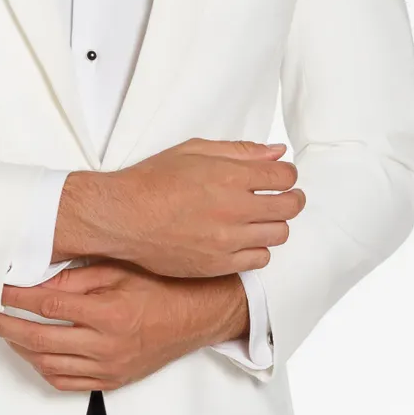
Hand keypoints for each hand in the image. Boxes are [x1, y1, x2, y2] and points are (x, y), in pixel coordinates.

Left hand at [0, 262, 249, 390]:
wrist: (197, 316)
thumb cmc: (162, 287)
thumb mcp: (120, 270)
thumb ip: (77, 276)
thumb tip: (36, 279)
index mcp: (109, 312)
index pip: (47, 304)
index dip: (15, 297)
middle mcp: (107, 344)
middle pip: (38, 339)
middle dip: (5, 327)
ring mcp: (109, 367)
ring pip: (48, 364)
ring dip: (20, 349)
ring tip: (6, 333)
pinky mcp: (112, 380)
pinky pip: (66, 381)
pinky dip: (43, 368)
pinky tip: (33, 353)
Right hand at [54, 139, 303, 278]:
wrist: (122, 217)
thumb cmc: (153, 180)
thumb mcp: (195, 150)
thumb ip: (239, 151)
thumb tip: (276, 151)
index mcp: (230, 175)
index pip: (284, 176)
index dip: (287, 175)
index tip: (280, 177)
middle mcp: (234, 208)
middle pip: (289, 207)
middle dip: (291, 199)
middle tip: (283, 198)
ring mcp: (227, 239)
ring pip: (278, 234)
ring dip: (274, 225)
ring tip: (259, 220)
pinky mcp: (218, 264)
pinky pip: (259, 259)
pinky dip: (258, 249)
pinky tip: (244, 240)